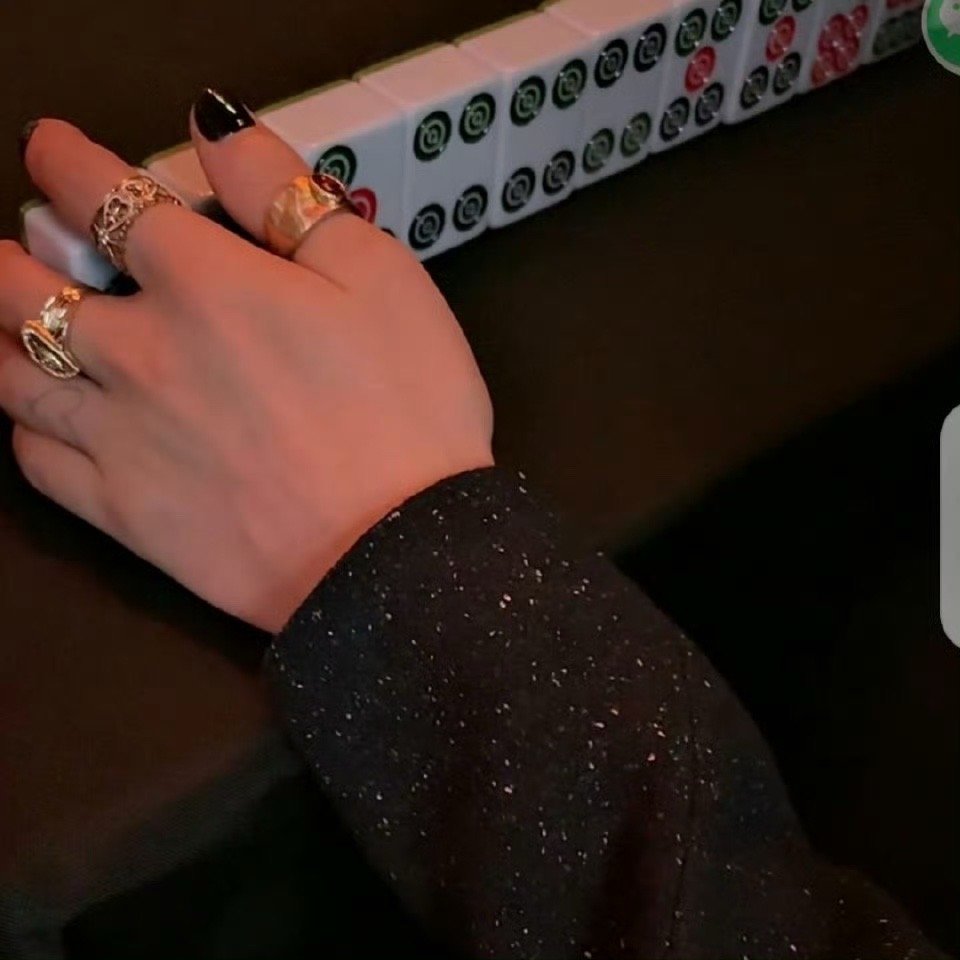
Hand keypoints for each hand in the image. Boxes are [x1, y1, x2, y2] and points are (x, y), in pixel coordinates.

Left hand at [0, 97, 493, 630]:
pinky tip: (40, 423)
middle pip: (31, 287)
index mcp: (207, 287)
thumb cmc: (408, 414)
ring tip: (13, 323)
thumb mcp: (380, 277)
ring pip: (18, 373)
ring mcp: (127, 438)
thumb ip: (287, 194)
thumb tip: (217, 127)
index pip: (106, 199)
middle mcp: (145, 354)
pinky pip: (40, 464)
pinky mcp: (129, 514)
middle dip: (13, 253)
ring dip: (4, 335)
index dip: (67, 161)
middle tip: (17, 246)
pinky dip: (26, 432)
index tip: (53, 149)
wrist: (400, 557)